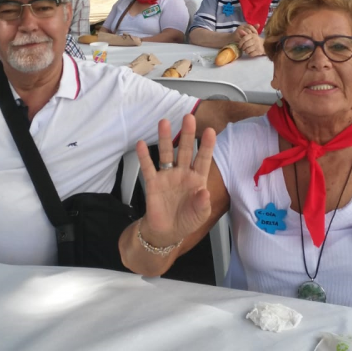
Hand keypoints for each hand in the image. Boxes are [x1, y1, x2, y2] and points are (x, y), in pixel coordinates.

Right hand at [136, 115, 215, 245]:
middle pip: (185, 150)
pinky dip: (144, 156)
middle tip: (188, 118)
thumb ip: (202, 204)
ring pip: (166, 153)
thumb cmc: (186, 220)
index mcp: (197, 179)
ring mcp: (167, 176)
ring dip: (165, 138)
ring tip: (164, 123)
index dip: (206, 145)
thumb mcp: (200, 215)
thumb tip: (204, 192)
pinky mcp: (153, 183)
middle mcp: (182, 173)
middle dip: (186, 134)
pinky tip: (141, 144)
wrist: (166, 232)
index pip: (203, 159)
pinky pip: (148, 167)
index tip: (210, 131)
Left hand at [235, 26, 264, 56]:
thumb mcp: (251, 36)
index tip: (239, 46)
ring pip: (248, 50)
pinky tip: (251, 52)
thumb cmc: (255, 40)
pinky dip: (250, 54)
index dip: (240, 43)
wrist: (265, 44)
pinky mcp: (259, 51)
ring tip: (247, 51)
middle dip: (243, 48)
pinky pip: (251, 54)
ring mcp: (258, 45)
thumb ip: (245, 34)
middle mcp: (255, 39)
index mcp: (253, 35)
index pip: (244, 39)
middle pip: (245, 45)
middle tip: (243, 49)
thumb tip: (240, 31)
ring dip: (246, 51)